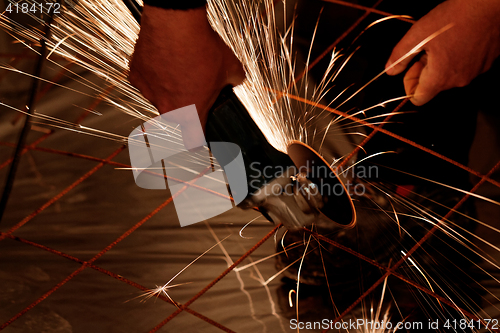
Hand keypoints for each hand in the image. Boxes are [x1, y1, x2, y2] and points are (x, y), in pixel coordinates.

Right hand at [129, 5, 244, 148]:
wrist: (175, 24)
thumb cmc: (200, 47)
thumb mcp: (230, 68)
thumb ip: (234, 82)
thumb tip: (235, 81)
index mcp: (191, 113)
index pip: (192, 141)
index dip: (196, 140)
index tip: (197, 139)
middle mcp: (167, 108)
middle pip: (176, 115)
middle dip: (184, 103)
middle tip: (192, 85)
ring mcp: (149, 93)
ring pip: (160, 96)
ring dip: (168, 86)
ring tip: (179, 66)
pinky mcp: (136, 76)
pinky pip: (147, 79)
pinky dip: (154, 72)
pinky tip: (165, 59)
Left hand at [385, 0, 499, 105]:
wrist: (490, 4)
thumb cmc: (456, 17)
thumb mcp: (419, 34)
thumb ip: (401, 55)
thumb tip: (390, 70)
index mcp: (440, 77)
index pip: (418, 99)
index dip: (410, 84)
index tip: (411, 66)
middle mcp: (459, 80)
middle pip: (433, 87)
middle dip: (424, 71)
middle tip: (425, 49)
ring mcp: (475, 73)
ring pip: (448, 76)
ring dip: (440, 64)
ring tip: (443, 42)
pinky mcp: (486, 64)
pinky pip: (464, 68)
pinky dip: (456, 59)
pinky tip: (457, 40)